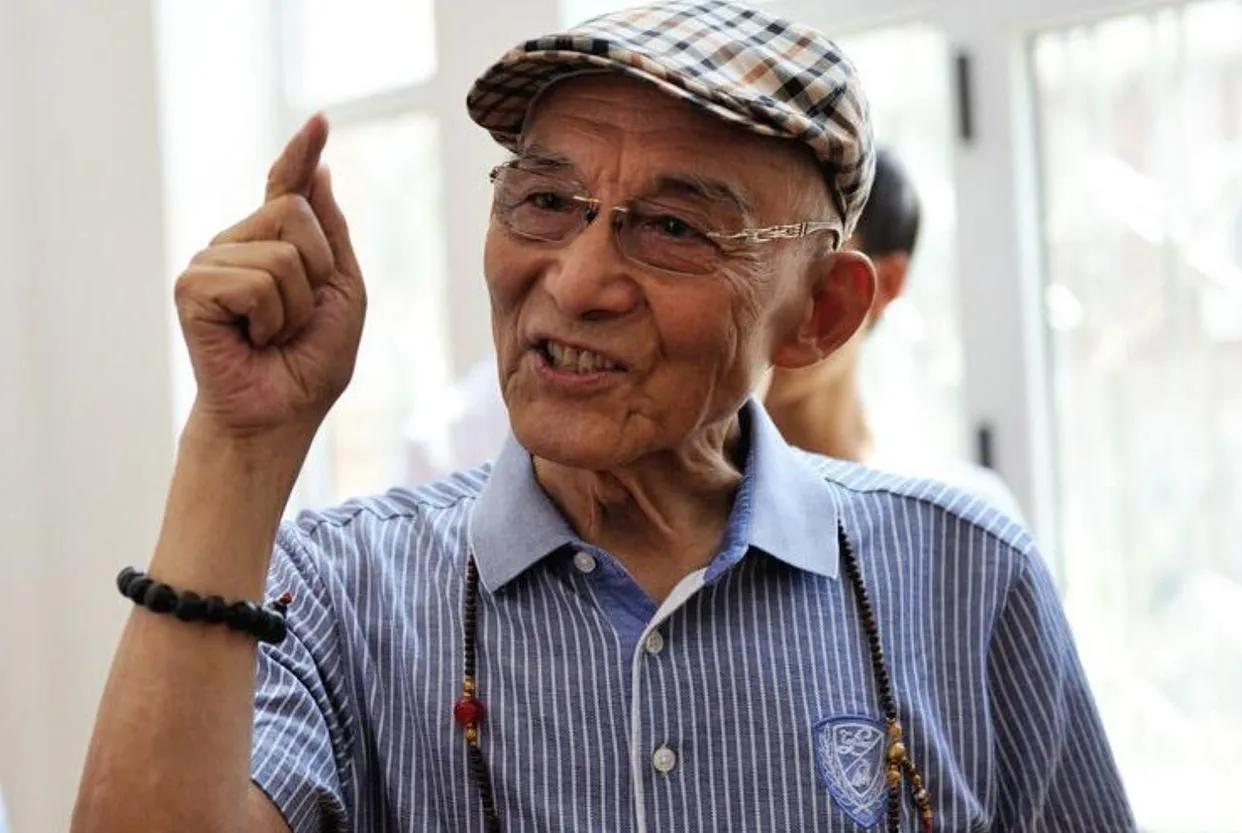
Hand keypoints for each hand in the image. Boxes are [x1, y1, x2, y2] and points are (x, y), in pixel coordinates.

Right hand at [174, 114, 365, 440]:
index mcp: (274, 244)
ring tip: (273, 335)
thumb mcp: (342, 292)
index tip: (320, 121)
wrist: (281, 413)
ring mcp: (210, 262)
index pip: (287, 186)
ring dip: (296, 308)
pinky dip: (272, 320)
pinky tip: (251, 340)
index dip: (301, 153)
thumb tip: (320, 172)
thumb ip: (331, 235)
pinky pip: (258, 282)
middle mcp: (237, 244)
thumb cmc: (311, 361)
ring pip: (282, 253)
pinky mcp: (193, 287)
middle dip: (317, 272)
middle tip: (296, 320)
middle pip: (297, 212)